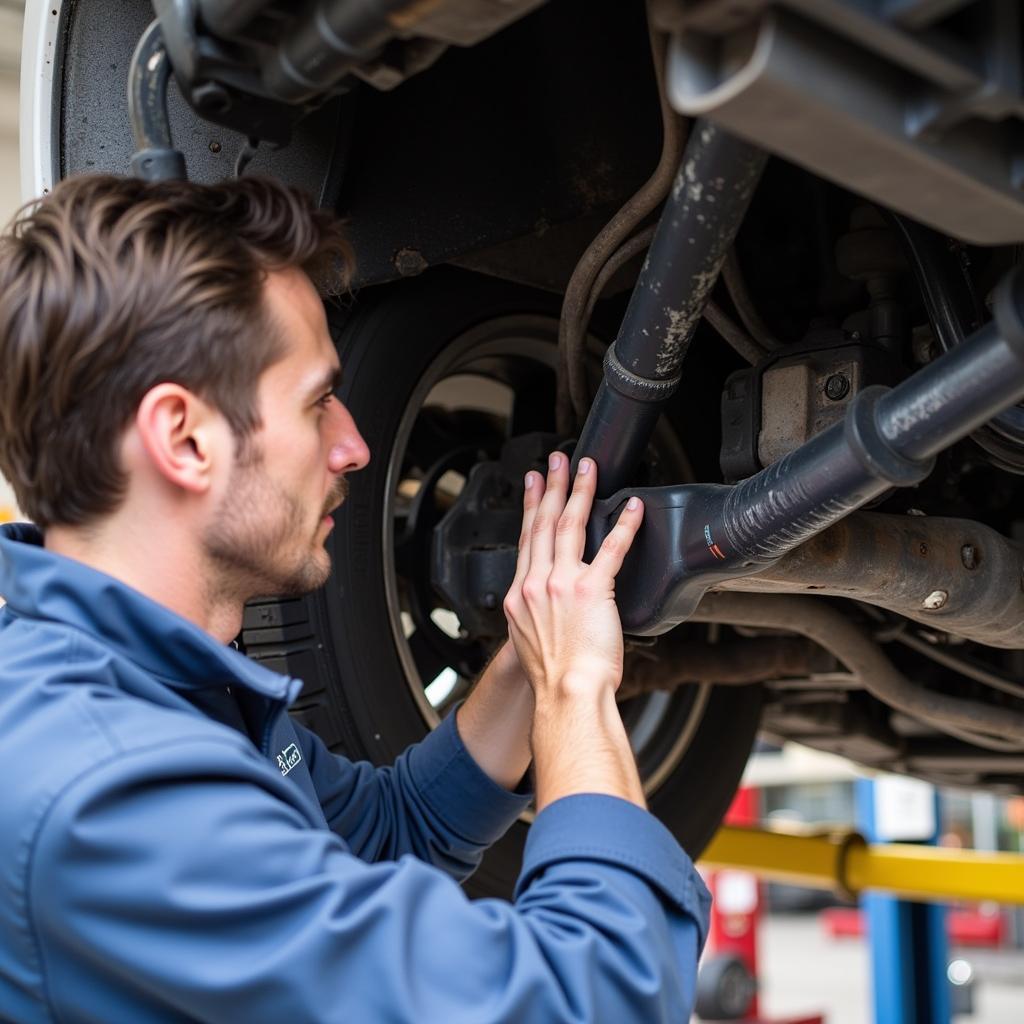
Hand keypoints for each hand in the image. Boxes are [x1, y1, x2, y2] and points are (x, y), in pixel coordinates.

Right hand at [502, 451, 643, 701]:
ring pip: (569, 525)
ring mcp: (562, 584)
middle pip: (542, 523)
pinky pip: (610, 547)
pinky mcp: (592, 589)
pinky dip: (622, 524)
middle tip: (556, 461)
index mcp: (519, 596)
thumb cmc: (555, 680)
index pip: (525, 541)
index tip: (532, 484)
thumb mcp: (530, 644)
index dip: (529, 508)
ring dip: (579, 490)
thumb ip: (537, 616)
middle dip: (549, 486)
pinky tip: (630, 507)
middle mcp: (535, 584)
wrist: (567, 694)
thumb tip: (550, 607)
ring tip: (587, 467)